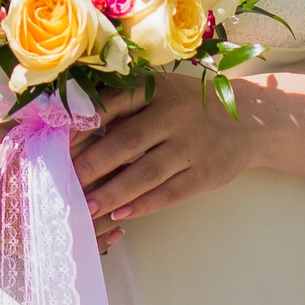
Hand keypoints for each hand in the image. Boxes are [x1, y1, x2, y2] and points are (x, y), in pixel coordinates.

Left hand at [71, 73, 259, 228]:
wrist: (249, 122)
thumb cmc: (187, 107)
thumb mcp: (159, 93)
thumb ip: (124, 107)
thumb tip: (73, 130)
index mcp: (155, 91)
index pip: (111, 106)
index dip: (81, 126)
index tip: (55, 145)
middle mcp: (173, 116)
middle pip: (125, 143)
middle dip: (90, 165)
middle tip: (63, 183)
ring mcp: (191, 146)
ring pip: (146, 173)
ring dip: (113, 192)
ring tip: (86, 207)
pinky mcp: (205, 174)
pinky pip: (170, 192)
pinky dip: (143, 204)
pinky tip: (120, 213)